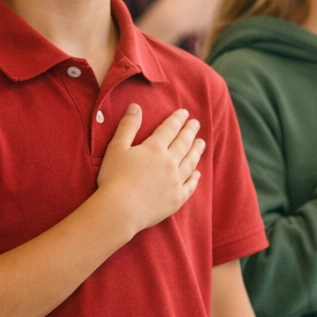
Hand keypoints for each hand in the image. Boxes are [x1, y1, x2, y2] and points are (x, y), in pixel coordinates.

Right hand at [95, 104, 204, 235]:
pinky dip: (195, 179)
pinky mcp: (176, 199)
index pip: (169, 129)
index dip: (177, 119)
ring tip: (202, 143)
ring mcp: (175, 182)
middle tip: (196, 124)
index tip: (184, 112)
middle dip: (190, 132)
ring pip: (190, 163)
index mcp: (155, 148)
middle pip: (183, 144)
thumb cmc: (114, 178)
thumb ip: (128, 126)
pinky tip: (197, 174)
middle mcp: (170, 163)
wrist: (121, 209)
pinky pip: (190, 186)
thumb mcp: (116, 147)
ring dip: (196, 151)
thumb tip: (135, 106)